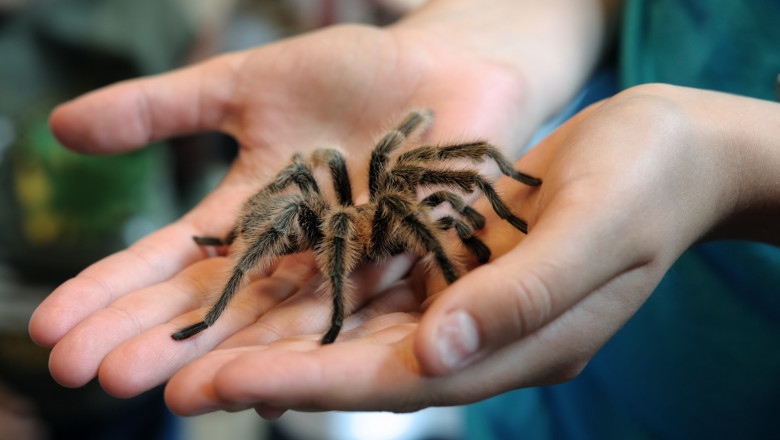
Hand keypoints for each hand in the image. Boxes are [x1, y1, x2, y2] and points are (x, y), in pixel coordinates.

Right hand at [28, 23, 539, 397]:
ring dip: (220, 356)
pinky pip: (356, 309)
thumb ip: (165, 110)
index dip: (112, 292)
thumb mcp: (247, 85)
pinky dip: (312, 345)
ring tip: (163, 391)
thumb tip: (60, 128)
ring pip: (276, 319)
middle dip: (150, 337)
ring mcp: (345, 263)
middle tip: (84, 374)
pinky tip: (268, 385)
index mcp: (252, 211)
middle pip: (215, 303)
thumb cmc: (355, 72)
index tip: (50, 327)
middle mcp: (293, 251)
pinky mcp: (402, 267)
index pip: (171, 260)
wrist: (447, 66)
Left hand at [160, 84, 778, 416]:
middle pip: (365, 365)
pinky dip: (321, 292)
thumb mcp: (598, 228)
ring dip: (283, 338)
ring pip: (361, 330)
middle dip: (273, 374)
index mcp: (522, 344)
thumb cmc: (648, 181)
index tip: (229, 383)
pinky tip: (269, 288)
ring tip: (201, 346)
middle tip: (180, 381)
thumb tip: (441, 350)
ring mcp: (470, 300)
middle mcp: (485, 334)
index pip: (403, 379)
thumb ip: (523, 293)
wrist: (671, 147)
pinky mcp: (457, 261)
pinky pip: (379, 285)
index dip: (314, 383)